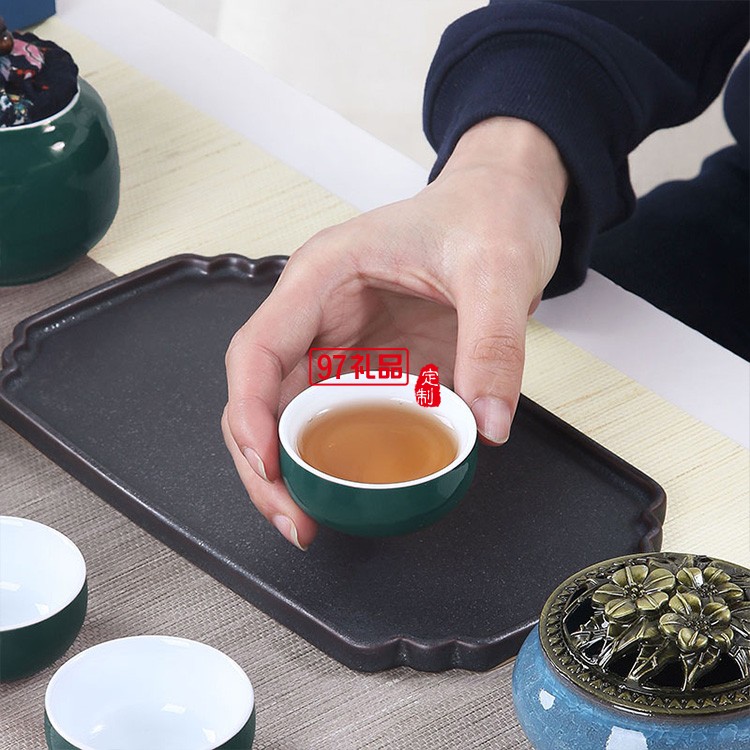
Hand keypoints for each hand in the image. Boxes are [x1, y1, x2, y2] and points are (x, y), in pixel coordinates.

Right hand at [223, 117, 566, 548]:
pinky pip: (337, 418)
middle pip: (262, 394)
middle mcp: (319, 312)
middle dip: (263, 462)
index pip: (260, 348)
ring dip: (290, 469)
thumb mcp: (497, 269)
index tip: (268, 463)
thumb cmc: (485, 214)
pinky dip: (333, 459)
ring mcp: (342, 342)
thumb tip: (486, 425)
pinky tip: (342, 493)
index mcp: (325, 275)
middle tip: (292, 517)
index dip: (251, 411)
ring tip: (306, 520)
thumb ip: (493, 344)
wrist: (504, 205)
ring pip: (290, 414)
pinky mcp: (370, 366)